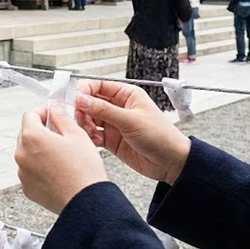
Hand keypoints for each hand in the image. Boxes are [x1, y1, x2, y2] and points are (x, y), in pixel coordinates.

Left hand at [14, 106, 107, 213]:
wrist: (86, 202)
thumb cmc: (84, 171)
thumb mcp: (77, 135)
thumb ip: (62, 117)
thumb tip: (55, 108)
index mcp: (32, 137)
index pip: (30, 114)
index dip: (43, 112)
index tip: (53, 115)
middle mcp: (22, 154)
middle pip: (26, 133)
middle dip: (41, 131)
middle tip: (61, 135)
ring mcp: (22, 172)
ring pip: (28, 153)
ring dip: (40, 150)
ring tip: (62, 156)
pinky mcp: (27, 187)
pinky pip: (30, 171)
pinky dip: (39, 168)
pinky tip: (57, 171)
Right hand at [74, 80, 191, 185]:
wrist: (171, 163)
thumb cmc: (161, 137)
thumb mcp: (131, 120)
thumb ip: (104, 110)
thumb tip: (81, 99)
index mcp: (126, 94)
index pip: (98, 85)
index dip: (85, 92)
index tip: (78, 102)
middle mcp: (118, 107)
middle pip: (90, 102)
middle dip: (83, 111)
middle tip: (82, 121)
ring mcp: (114, 123)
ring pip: (89, 119)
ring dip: (86, 125)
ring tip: (91, 133)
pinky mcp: (111, 139)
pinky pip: (93, 134)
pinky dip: (90, 137)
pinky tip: (95, 141)